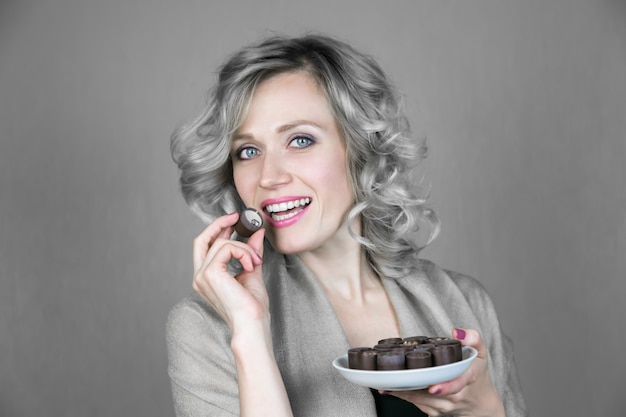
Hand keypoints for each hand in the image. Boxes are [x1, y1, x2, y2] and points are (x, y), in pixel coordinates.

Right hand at [192, 212, 266, 329]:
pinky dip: (243, 252)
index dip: (218, 230)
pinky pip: (226, 248)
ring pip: (222, 244)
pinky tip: (250, 265)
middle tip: (236, 217)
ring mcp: (202, 275)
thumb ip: (250, 252)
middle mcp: (199, 276)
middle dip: (219, 224)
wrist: (252, 323)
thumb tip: (257, 233)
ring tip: (255, 261)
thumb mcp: (252, 272)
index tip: (234, 220)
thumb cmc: (252, 307)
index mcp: (206, 278)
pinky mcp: (210, 273)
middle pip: (202, 239)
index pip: (205, 246)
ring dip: (244, 248)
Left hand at [384, 328, 504, 416]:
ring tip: (384, 381)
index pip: (457, 384)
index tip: (433, 388)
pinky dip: (402, 395)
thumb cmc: (477, 373)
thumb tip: (457, 331)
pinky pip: (416, 403)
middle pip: (431, 393)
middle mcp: (455, 396)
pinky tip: (388, 386)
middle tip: (392, 379)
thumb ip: (473, 338)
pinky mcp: (434, 413)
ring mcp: (444, 407)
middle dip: (412, 387)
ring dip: (402, 391)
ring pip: (420, 400)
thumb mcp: (480, 353)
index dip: (445, 387)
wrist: (480, 403)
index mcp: (467, 378)